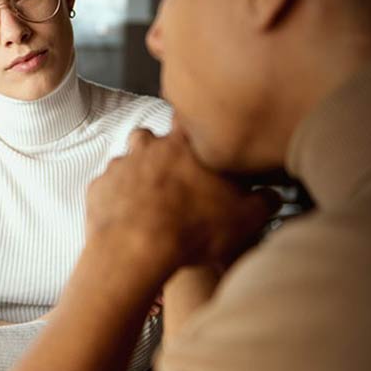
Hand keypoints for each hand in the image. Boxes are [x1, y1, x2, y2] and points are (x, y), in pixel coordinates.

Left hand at [86, 123, 278, 270]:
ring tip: (154, 204)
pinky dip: (119, 199)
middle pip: (154, 138)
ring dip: (140, 177)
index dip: (195, 131)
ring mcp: (119, 166)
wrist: (136, 249)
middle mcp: (148, 146)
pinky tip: (132, 219)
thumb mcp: (244, 218)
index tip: (200, 144)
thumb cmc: (190, 229)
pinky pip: (110, 188)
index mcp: (184, 144)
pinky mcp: (99, 188)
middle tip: (177, 181)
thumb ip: (263, 201)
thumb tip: (271, 197)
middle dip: (164, 155)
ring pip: (130, 162)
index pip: (190, 120)